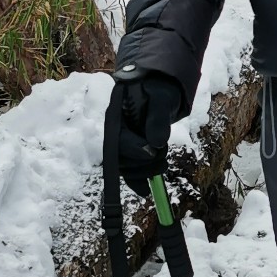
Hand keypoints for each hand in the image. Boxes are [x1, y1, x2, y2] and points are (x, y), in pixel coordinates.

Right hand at [111, 71, 184, 189]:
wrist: (158, 85)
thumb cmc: (159, 87)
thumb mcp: (162, 97)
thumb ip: (158, 117)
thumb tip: (156, 142)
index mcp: (116, 115)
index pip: (119, 139)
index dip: (135, 149)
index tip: (152, 151)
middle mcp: (113, 131)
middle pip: (120, 158)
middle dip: (143, 163)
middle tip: (163, 158)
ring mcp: (120, 141)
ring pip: (125, 167)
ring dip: (145, 171)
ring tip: (163, 163)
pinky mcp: (128, 150)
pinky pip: (128, 170)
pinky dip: (137, 181)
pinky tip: (146, 190)